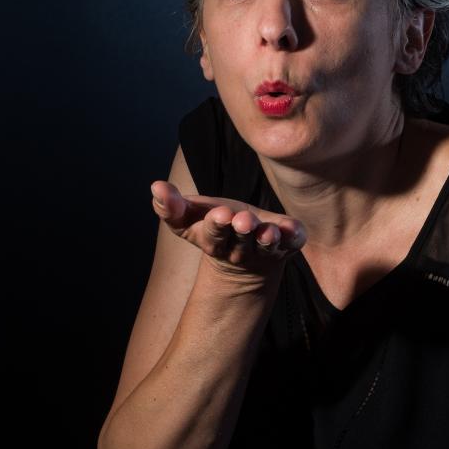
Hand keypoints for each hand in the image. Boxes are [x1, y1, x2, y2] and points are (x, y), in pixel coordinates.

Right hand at [150, 180, 306, 279]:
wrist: (247, 262)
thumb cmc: (215, 230)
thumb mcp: (189, 218)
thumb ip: (171, 206)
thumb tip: (155, 186)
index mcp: (215, 241)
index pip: (214, 235)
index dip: (216, 225)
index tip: (219, 213)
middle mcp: (241, 248)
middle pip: (241, 241)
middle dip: (242, 230)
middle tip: (243, 219)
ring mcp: (265, 249)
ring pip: (267, 246)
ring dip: (267, 238)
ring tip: (267, 231)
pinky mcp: (287, 244)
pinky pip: (292, 242)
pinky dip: (293, 236)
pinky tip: (292, 229)